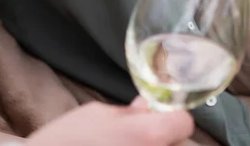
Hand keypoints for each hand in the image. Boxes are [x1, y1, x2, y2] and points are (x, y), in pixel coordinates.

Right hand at [27, 99, 193, 145]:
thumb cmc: (65, 142)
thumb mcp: (96, 113)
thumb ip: (128, 111)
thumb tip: (147, 107)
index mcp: (148, 135)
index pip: (184, 123)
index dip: (172, 117)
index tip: (160, 116)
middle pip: (178, 145)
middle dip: (164, 138)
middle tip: (140, 136)